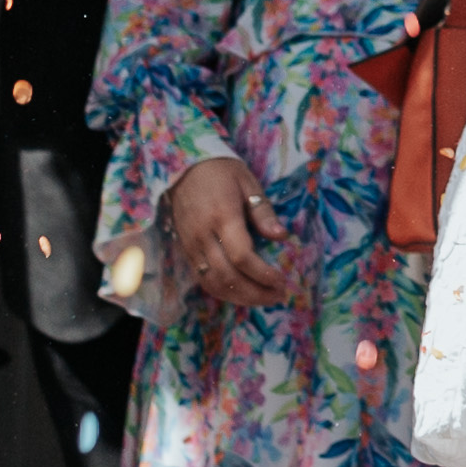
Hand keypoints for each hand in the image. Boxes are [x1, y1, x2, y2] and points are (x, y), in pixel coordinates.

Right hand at [162, 155, 298, 309]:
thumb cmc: (221, 171)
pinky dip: (222, 291)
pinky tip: (241, 293)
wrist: (183, 167)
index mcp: (223, 216)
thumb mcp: (248, 183)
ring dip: (240, 297)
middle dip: (255, 292)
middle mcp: (203, 235)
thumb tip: (282, 236)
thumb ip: (263, 212)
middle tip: (278, 296)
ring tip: (263, 298)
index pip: (242, 257)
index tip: (282, 280)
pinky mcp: (186, 251)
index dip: (263, 274)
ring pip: (213, 283)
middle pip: (228, 276)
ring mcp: (191, 245)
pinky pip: (202, 279)